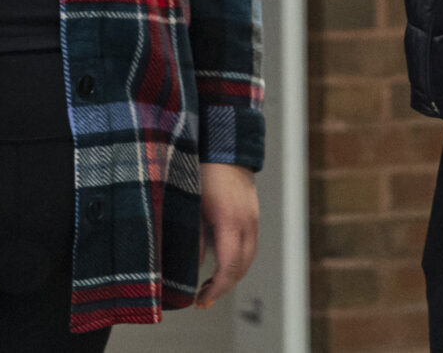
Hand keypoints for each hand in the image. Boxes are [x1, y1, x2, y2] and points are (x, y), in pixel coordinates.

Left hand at [196, 162, 258, 308]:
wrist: (225, 143)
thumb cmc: (202, 168)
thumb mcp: (189, 202)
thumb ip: (191, 235)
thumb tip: (190, 266)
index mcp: (230, 220)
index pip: (229, 266)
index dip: (216, 288)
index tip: (200, 300)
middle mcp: (247, 221)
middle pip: (242, 267)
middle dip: (223, 287)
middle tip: (202, 299)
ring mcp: (253, 217)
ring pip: (248, 258)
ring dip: (232, 275)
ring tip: (209, 285)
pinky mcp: (252, 214)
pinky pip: (249, 245)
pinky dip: (237, 260)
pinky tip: (221, 263)